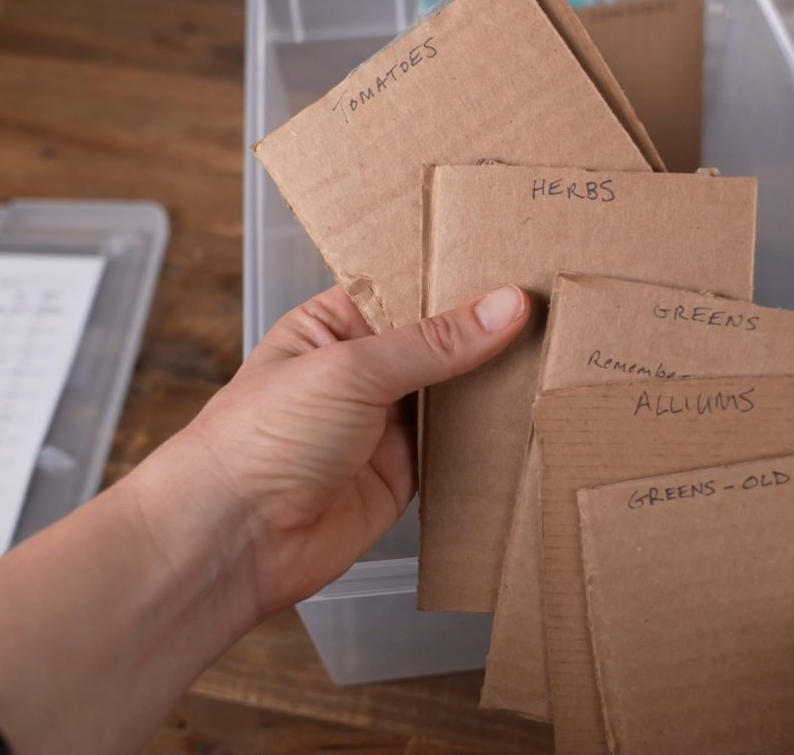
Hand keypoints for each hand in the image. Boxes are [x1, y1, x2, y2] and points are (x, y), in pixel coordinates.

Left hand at [174, 283, 528, 616]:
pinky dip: (489, 438)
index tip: (518, 257)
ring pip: (455, 394)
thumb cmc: (261, 437)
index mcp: (335, 324)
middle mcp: (362, 370)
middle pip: (439, 341)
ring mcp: (384, 423)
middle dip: (487, 329)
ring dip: (494, 382)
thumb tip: (506, 305)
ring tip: (559, 350)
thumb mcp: (352, 368)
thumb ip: (435, 341)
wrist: (235, 536)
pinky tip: (531, 414)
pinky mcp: (404, 474)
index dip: (458, 274)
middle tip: (555, 301)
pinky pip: (459, 449)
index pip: (408, 286)